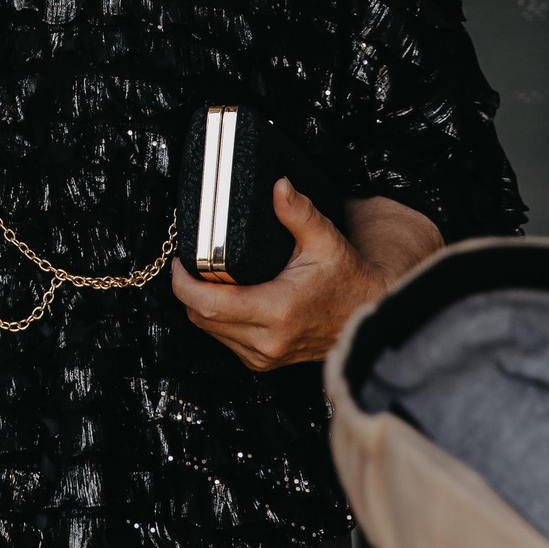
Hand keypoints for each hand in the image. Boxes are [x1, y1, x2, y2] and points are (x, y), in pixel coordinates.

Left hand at [170, 184, 437, 371]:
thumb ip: (298, 212)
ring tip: (206, 276)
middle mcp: (267, 340)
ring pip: (210, 331)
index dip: (183, 282)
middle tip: (190, 261)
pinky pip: (225, 340)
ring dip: (201, 305)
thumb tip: (278, 185)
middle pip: (201, 318)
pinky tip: (225, 296)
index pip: (207, 304)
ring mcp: (265, 356)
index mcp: (277, 311)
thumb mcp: (325, 239)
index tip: (179, 260)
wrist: (369, 314)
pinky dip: (217, 319)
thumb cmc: (347, 278)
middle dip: (188, 289)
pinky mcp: (264, 362)